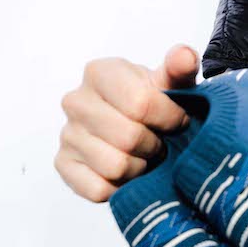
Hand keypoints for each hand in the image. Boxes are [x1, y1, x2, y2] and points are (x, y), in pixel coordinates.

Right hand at [55, 44, 198, 202]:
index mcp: (99, 72)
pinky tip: (127, 173)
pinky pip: (98, 189)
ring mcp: (66, 134)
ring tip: (143, 155)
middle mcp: (75, 101)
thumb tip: (184, 57)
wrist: (134, 126)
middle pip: (129, 137)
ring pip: (115, 166)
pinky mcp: (63, 165)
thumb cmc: (153, 102)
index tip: (177, 120)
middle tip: (158, 141)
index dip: (169, 119)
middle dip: (154, 145)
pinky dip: (120, 187)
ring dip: (139, 167)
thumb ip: (180, 68)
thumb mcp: (170, 83)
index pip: (140, 103)